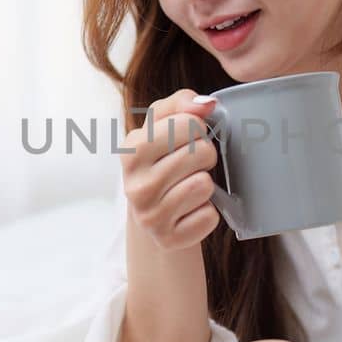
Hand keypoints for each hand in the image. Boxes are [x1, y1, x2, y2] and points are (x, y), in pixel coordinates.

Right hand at [122, 89, 223, 251]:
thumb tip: (207, 104)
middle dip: (205, 155)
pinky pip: (209, 216)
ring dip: (206, 184)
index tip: (186, 140)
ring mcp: (150, 216)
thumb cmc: (163, 160)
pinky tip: (190, 210)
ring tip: (189, 186)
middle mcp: (135, 185)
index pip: (188, 123)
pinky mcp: (168, 239)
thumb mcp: (163, 125)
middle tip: (191, 165)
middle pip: (201, 153)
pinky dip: (207, 211)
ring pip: (205, 185)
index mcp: (131, 150)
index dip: (197, 129)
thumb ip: (182, 103)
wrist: (154, 214)